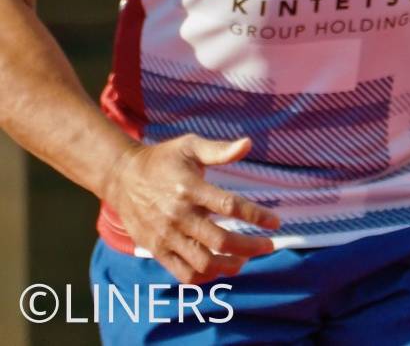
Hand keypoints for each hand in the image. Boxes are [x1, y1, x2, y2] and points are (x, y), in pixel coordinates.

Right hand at [102, 134, 279, 284]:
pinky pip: (182, 272)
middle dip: (250, 247)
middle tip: (269, 246)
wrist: (121, 177)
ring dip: (230, 265)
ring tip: (245, 260)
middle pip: (220, 240)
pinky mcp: (156, 249)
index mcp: (190, 188)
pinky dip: (204, 277)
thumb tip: (248, 144)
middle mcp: (178, 215)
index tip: (276, 222)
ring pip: (203, 262)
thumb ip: (219, 150)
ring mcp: (166, 235)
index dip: (256, 216)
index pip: (229, 206)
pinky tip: (219, 269)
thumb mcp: (189, 146)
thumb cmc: (162, 160)